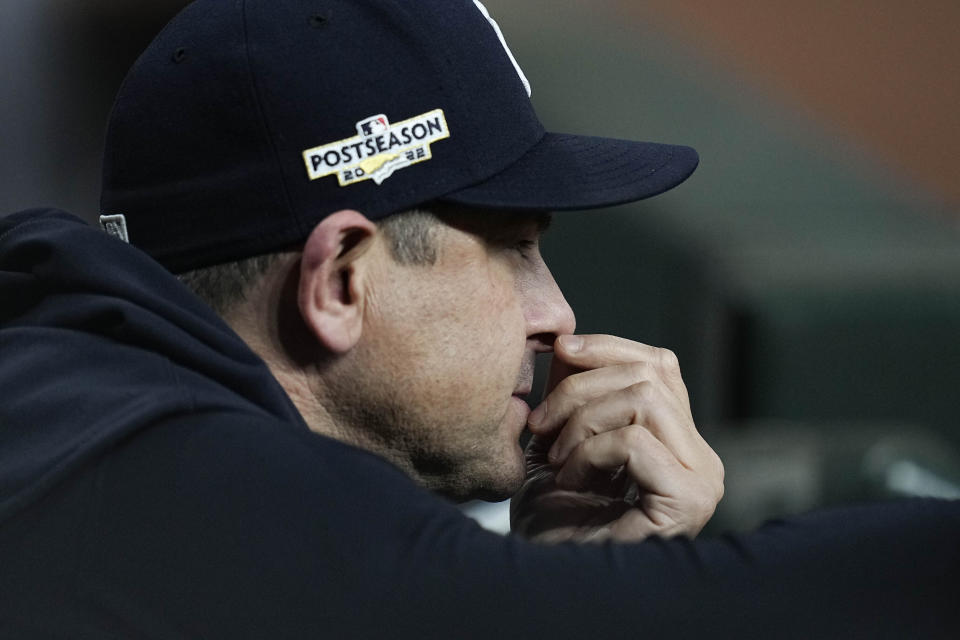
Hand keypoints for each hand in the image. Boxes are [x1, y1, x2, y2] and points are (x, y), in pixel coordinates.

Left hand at [511, 334, 723, 542]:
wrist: (551, 583)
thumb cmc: (554, 522)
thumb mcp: (560, 441)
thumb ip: (574, 395)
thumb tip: (569, 342)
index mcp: (677, 440)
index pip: (659, 365)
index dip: (607, 347)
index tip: (559, 350)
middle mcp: (700, 457)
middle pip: (649, 375)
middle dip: (580, 388)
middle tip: (540, 426)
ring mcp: (701, 479)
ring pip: (644, 399)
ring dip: (582, 422)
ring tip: (556, 460)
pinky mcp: (689, 499)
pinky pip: (635, 441)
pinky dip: (589, 452)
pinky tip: (570, 481)